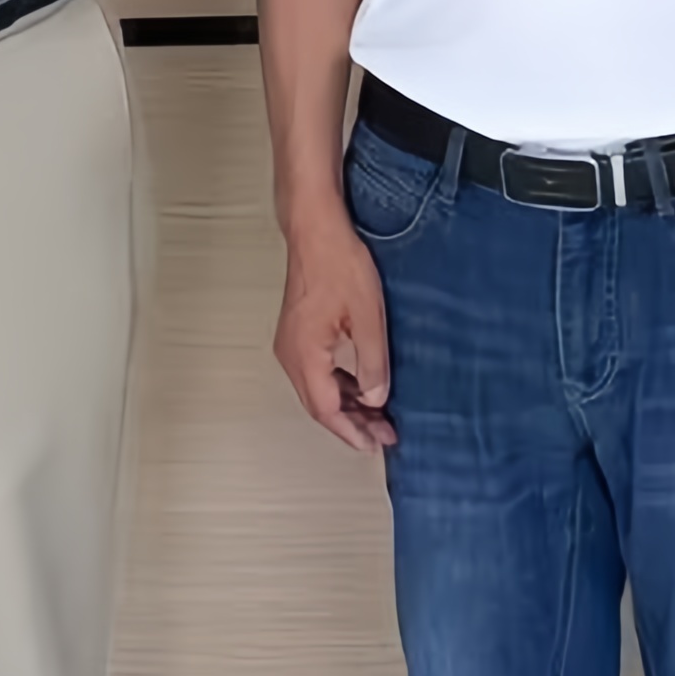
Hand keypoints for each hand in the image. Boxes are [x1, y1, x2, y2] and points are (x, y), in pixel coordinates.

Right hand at [270, 208, 396, 450]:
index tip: (375, 444)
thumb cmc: (339, 264)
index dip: (353, 431)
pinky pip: (317, 372)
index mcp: (305, 355)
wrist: (317, 231)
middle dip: (352, 423)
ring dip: (347, 404)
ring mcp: (291, 345)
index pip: (327, 409)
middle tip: (383, 435)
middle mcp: (290, 355)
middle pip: (320, 404)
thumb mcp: (368, 317)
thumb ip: (372, 362)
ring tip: (378, 416)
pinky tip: (362, 386)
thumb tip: (375, 399)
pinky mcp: (298, 334)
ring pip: (318, 389)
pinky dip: (339, 385)